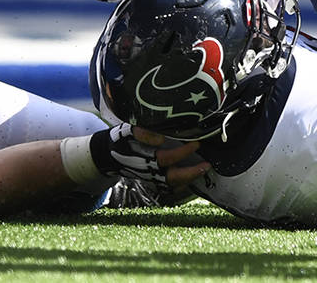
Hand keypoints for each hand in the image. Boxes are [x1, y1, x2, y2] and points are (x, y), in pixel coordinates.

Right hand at [90, 124, 208, 188]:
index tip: (195, 144)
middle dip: (191, 173)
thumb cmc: (121, 138)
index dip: (181, 153)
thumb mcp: (127, 130)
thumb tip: (160, 139)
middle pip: (172, 178)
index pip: (166, 158)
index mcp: (143, 158)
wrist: (108, 154)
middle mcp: (149, 171)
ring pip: (172, 184)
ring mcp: (151, 178)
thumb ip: (142, 132)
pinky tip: (193, 176)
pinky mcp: (152, 181)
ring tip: (204, 168)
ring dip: (189, 178)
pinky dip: (182, 183)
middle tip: (207, 165)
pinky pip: (169, 187)